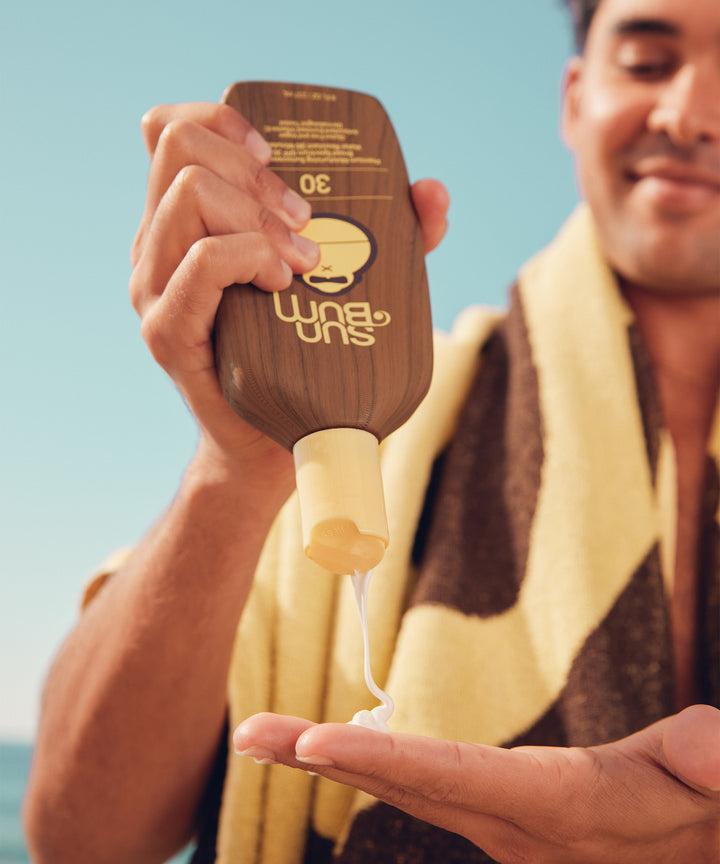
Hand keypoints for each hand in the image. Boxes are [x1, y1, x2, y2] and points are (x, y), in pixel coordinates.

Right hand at [129, 102, 448, 480]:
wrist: (276, 444)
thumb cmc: (306, 358)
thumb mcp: (344, 282)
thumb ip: (389, 235)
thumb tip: (433, 194)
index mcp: (188, 222)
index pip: (171, 132)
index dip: (222, 120)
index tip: (278, 156)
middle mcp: (159, 246)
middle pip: (180, 150)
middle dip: (257, 171)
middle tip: (306, 222)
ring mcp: (156, 287)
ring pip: (188, 196)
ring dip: (259, 215)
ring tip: (302, 261)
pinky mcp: (168, 332)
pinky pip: (200, 265)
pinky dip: (249, 255)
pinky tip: (282, 281)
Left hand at [233, 705, 719, 862]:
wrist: (703, 848)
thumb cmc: (707, 810)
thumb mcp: (716, 778)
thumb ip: (708, 760)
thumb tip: (709, 753)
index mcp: (559, 804)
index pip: (457, 776)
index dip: (387, 762)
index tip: (317, 746)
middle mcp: (515, 825)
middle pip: (405, 784)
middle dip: (324, 759)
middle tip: (249, 733)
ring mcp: (505, 830)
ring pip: (405, 788)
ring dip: (334, 761)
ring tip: (266, 737)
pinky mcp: (507, 822)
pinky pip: (426, 793)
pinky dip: (375, 772)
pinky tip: (336, 756)